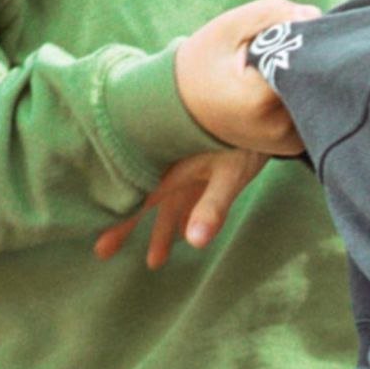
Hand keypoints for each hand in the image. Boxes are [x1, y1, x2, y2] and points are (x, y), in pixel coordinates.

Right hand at [94, 150, 267, 268]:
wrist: (269, 107)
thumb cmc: (246, 141)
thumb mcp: (230, 176)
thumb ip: (212, 208)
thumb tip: (194, 242)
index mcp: (172, 165)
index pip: (139, 198)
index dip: (120, 221)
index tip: (100, 244)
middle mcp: (176, 165)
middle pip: (146, 199)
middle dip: (128, 226)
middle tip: (102, 251)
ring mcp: (193, 166)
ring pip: (170, 202)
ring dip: (163, 229)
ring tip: (155, 262)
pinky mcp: (210, 167)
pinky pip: (189, 195)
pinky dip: (184, 214)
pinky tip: (184, 233)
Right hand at [177, 0, 318, 155]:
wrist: (179, 109)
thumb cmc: (203, 63)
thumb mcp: (229, 27)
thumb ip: (273, 14)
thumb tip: (315, 16)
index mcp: (260, 99)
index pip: (309, 59)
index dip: (305, 38)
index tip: (288, 31)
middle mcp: (279, 128)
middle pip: (318, 79)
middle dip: (310, 55)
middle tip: (284, 46)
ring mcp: (288, 141)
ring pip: (319, 95)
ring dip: (309, 74)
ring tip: (278, 67)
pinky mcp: (292, 145)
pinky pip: (313, 110)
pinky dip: (305, 93)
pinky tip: (281, 83)